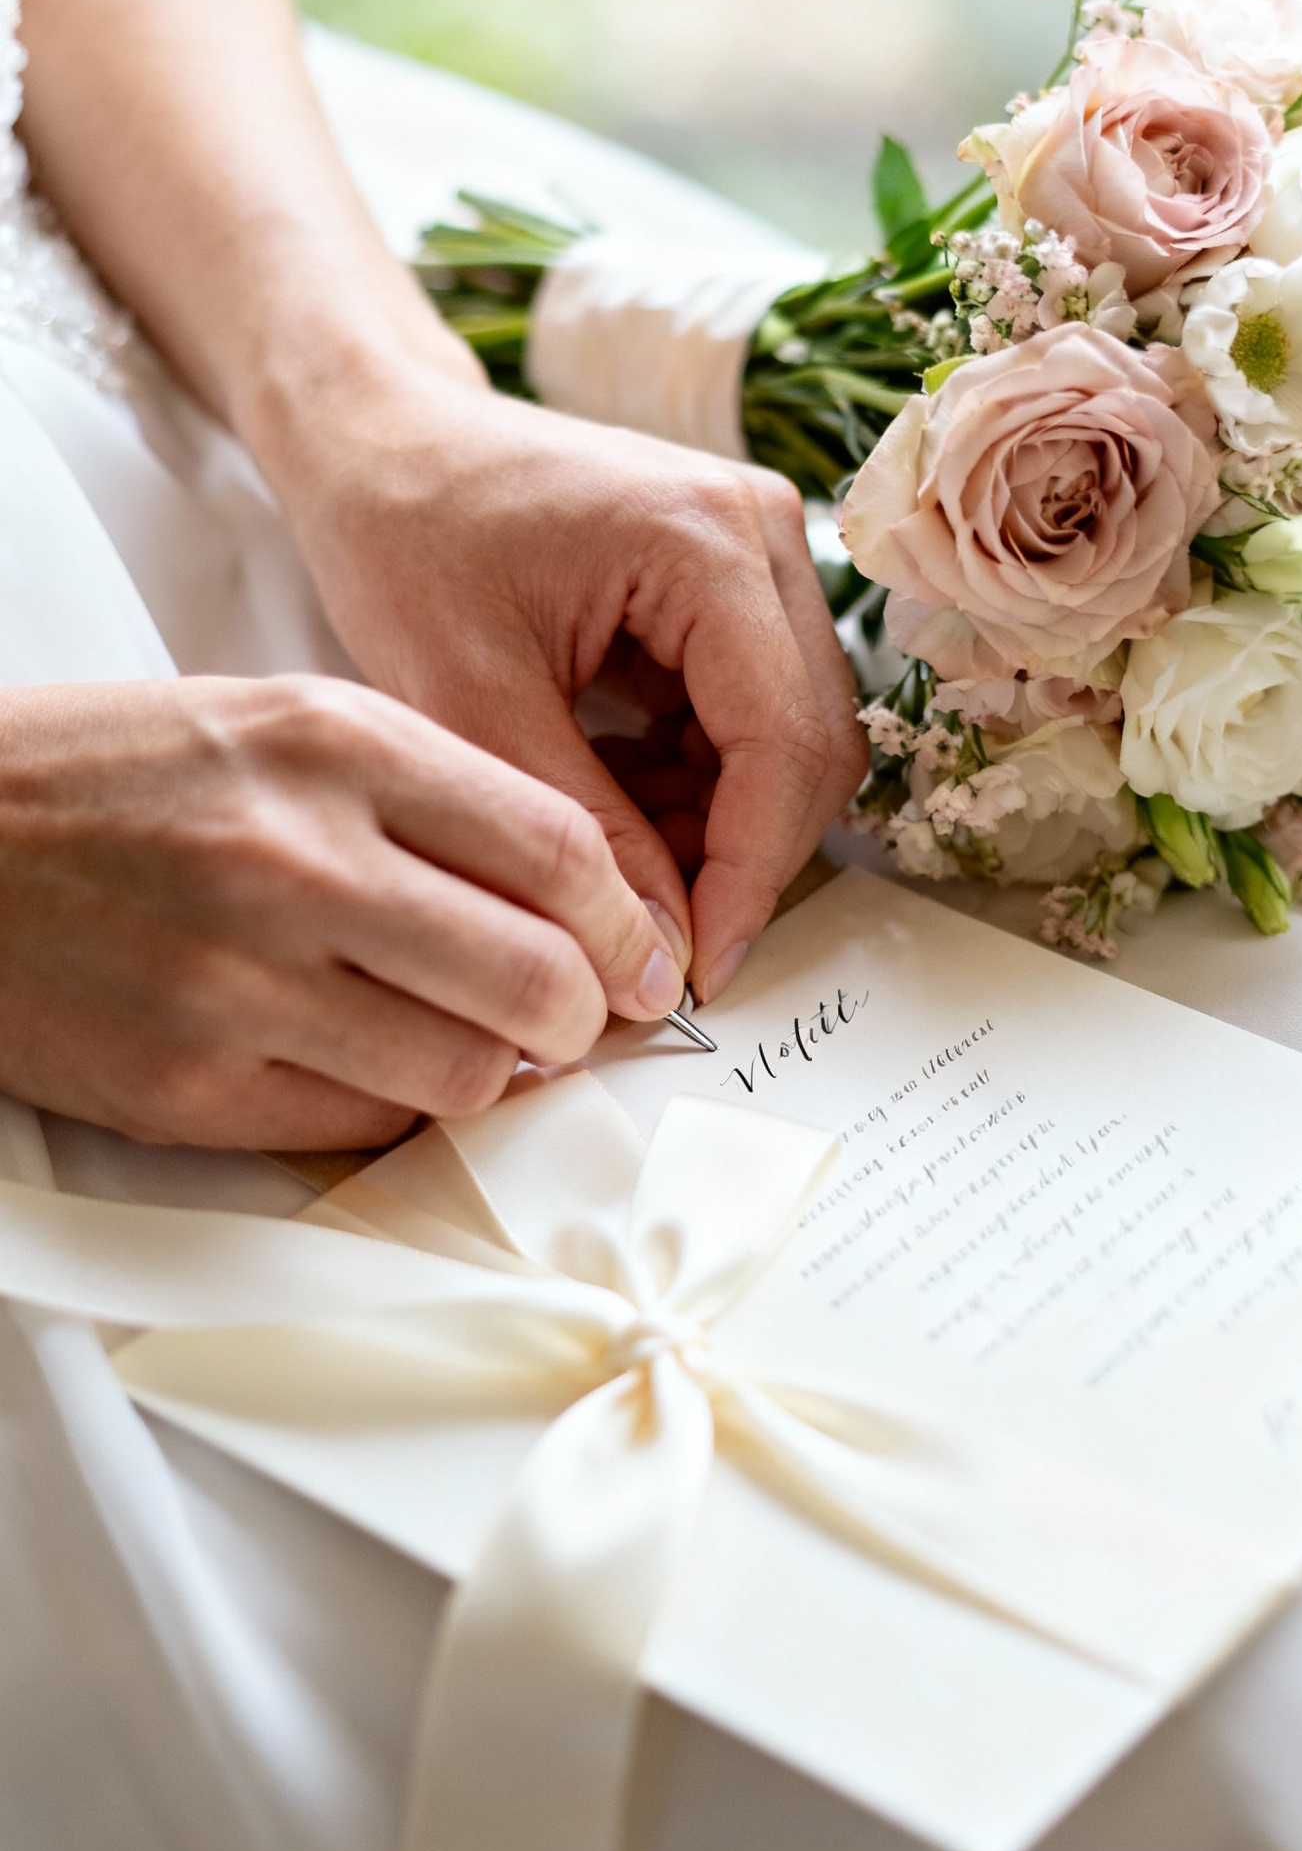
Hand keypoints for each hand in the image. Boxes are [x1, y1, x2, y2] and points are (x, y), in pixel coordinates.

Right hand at [0, 674, 684, 1148]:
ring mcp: (242, 980)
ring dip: (490, 1069)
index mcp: (333, 745)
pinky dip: (392, 1104)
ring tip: (461, 1037)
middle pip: (536, 974)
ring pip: (465, 1070)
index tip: (638, 954)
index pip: (558, 847)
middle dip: (584, 1014)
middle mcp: (297, 858)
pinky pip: (363, 1125)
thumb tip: (567, 900)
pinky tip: (366, 1058)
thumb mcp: (279, 725)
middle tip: (573, 1017)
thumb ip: (427, 797)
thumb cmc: (113, 779)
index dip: (626, 921)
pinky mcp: (191, 1084)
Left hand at [270, 371, 866, 1001]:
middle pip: (811, 745)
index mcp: (705, 541)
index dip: (750, 877)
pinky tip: (614, 799)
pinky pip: (754, 712)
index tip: (696, 975)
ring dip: (719, 822)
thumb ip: (583, 830)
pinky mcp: (735, 579)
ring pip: (791, 738)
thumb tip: (663, 959)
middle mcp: (761, 532)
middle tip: (656, 942)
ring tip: (613, 862)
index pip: (784, 745)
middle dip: (741, 858)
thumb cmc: (402, 535)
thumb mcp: (470, 699)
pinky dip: (698, 779)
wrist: (378, 438)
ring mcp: (757, 550)